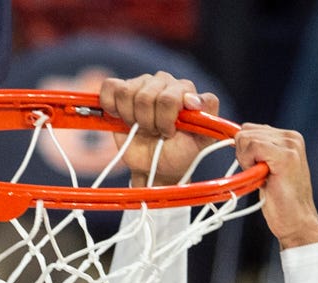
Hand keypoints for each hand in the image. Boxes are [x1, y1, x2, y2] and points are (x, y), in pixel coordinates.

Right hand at [98, 72, 220, 186]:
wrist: (157, 165)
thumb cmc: (180, 151)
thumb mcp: (203, 138)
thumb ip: (208, 112)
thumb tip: (191, 99)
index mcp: (183, 89)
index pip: (168, 98)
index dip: (165, 120)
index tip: (168, 133)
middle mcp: (163, 82)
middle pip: (145, 96)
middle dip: (147, 122)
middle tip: (153, 133)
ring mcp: (140, 86)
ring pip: (126, 92)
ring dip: (130, 117)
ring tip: (138, 127)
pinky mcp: (119, 93)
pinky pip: (110, 87)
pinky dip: (110, 104)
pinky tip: (119, 117)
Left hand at [234, 124, 317, 248]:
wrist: (295, 219)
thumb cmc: (279, 199)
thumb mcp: (266, 168)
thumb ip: (257, 151)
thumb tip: (236, 137)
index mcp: (288, 137)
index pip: (249, 128)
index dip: (242, 150)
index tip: (253, 168)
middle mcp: (291, 137)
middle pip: (245, 132)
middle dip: (242, 155)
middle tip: (258, 175)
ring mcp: (290, 145)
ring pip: (246, 138)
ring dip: (245, 161)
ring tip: (262, 177)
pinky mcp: (286, 156)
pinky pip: (253, 146)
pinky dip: (248, 163)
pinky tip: (261, 176)